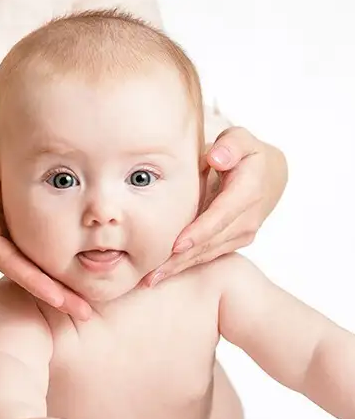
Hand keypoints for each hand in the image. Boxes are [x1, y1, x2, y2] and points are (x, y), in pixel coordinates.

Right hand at [0, 148, 90, 319]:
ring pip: (35, 265)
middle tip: (86, 313)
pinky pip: (34, 249)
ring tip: (88, 300)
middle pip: (28, 273)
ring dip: (59, 283)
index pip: (11, 263)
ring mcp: (3, 237)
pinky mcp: (9, 227)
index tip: (60, 300)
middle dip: (56, 294)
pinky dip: (55, 260)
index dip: (35, 282)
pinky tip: (77, 267)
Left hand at [143, 127, 287, 285]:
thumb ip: (231, 145)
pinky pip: (209, 255)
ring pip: (208, 253)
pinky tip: (164, 275)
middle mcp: (249, 216)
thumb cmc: (242, 153)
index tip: (177, 245)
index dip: (200, 230)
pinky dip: (186, 265)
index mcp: (249, 188)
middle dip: (182, 258)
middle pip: (212, 241)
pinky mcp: (235, 241)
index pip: (223, 213)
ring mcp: (244, 232)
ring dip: (181, 267)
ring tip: (152, 279)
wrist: (267, 175)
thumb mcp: (240, 139)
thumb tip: (216, 158)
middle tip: (152, 273)